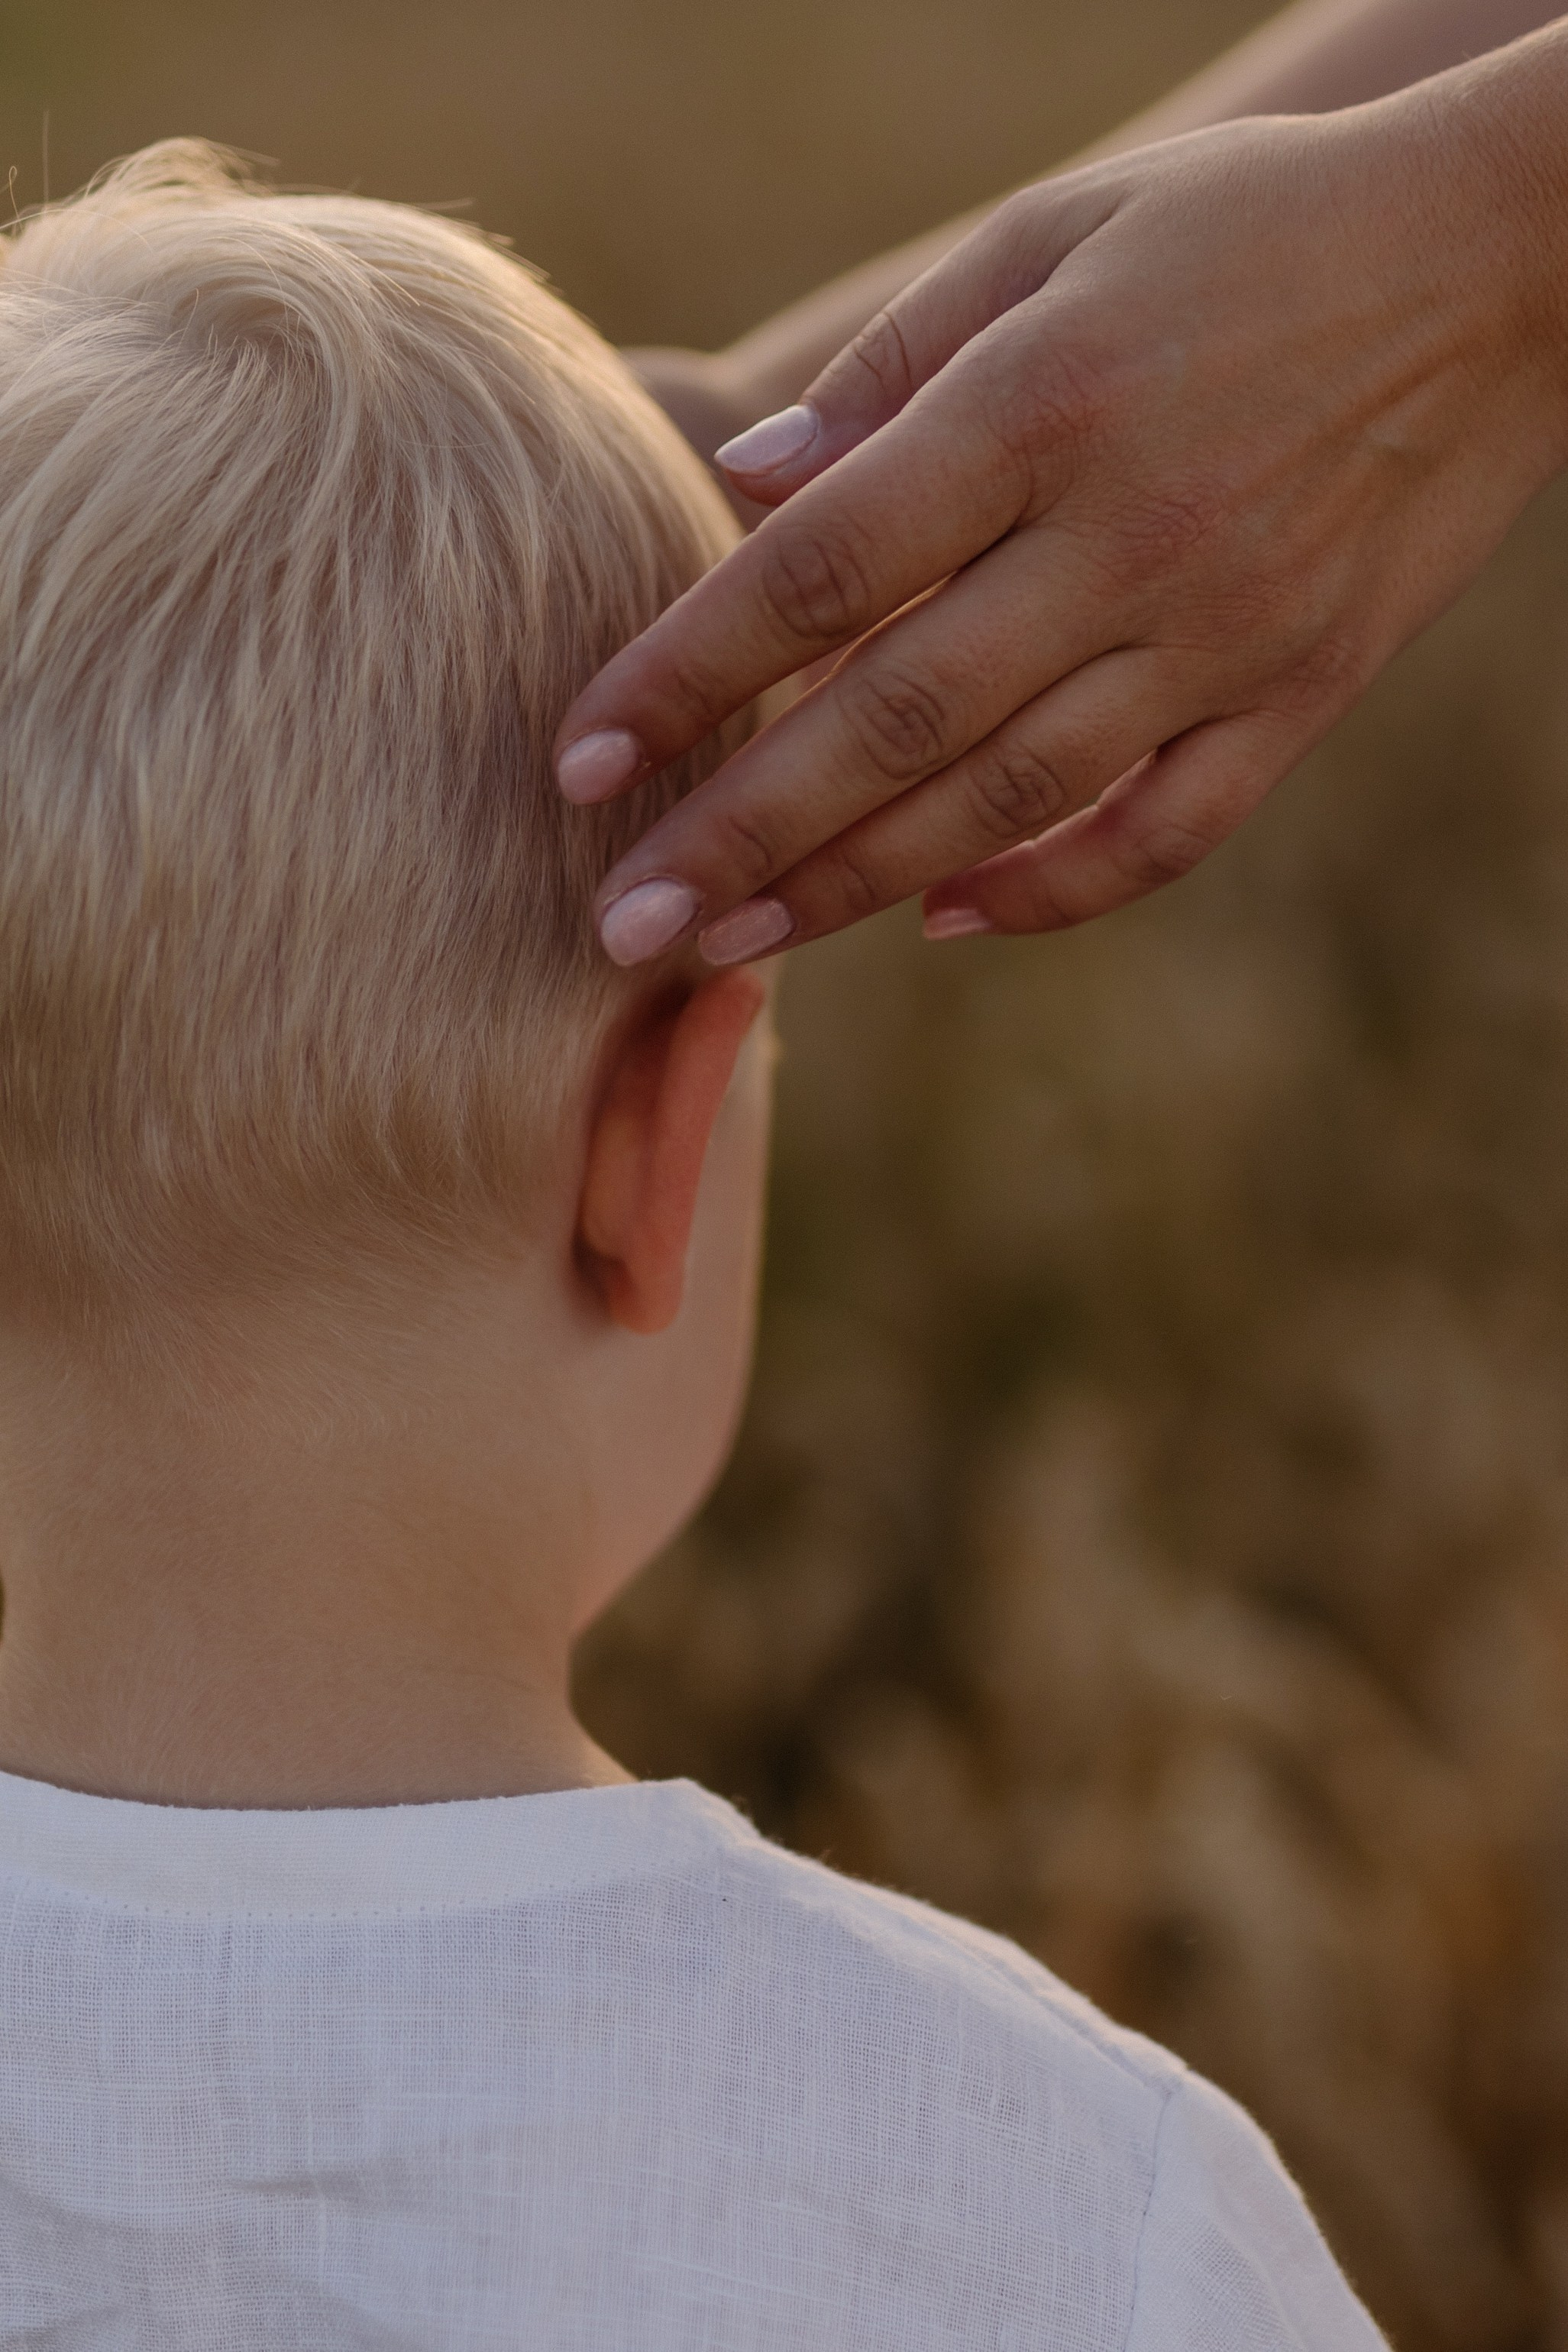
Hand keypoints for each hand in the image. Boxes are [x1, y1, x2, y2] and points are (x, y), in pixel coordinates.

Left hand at [556, 37, 1567, 967]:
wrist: (1507, 256)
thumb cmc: (1248, 227)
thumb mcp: (1057, 234)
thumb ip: (895, 364)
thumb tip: (749, 488)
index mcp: (1041, 408)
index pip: (817, 573)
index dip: (684, 674)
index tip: (579, 758)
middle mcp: (1124, 538)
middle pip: (892, 721)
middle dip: (741, 835)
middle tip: (621, 926)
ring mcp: (1222, 633)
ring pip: (1007, 801)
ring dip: (856, 887)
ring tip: (734, 949)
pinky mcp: (1301, 694)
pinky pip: (1163, 831)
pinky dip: (1052, 892)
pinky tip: (946, 924)